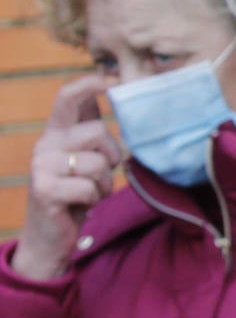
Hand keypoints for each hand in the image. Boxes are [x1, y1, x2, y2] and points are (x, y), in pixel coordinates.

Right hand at [12, 76, 122, 280]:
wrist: (49, 237)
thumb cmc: (75, 196)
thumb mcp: (84, 160)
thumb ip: (90, 132)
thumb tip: (108, 91)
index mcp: (55, 134)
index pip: (67, 98)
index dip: (89, 85)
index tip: (111, 80)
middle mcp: (44, 145)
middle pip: (96, 131)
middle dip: (112, 155)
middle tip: (101, 174)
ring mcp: (41, 166)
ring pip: (98, 163)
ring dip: (103, 183)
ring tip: (88, 192)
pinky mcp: (45, 189)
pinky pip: (90, 187)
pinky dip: (94, 199)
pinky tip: (80, 205)